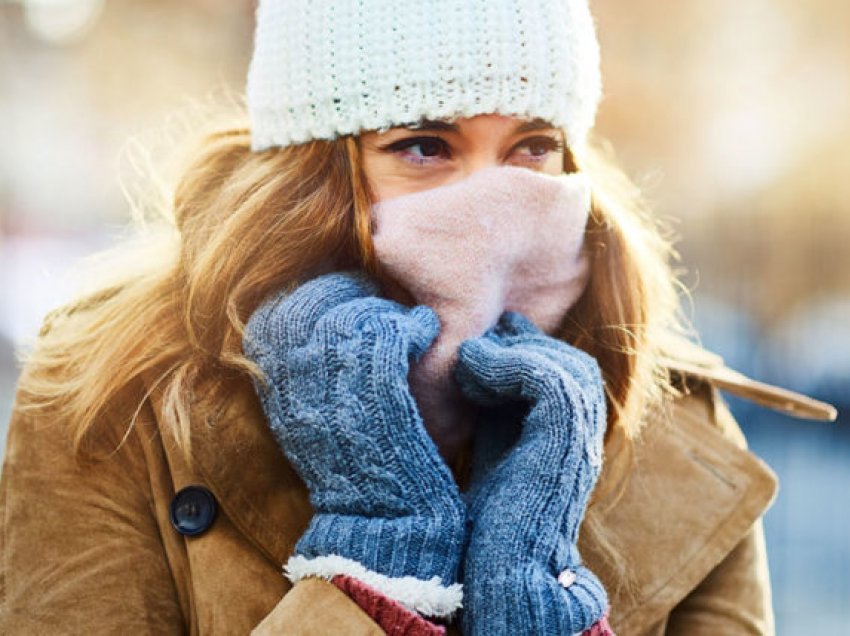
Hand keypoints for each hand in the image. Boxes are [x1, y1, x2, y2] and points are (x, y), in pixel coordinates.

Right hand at [243, 272, 465, 616]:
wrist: (380, 524)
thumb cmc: (357, 469)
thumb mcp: (312, 419)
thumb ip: (304, 370)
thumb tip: (321, 320)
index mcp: (274, 387)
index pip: (279, 310)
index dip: (314, 293)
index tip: (345, 294)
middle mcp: (294, 382)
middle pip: (313, 302)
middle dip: (349, 291)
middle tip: (378, 298)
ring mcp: (333, 386)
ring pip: (354, 313)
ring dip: (385, 309)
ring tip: (406, 323)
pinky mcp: (377, 392)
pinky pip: (390, 331)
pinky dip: (412, 324)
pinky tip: (423, 331)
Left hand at [454, 311, 608, 633]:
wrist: (505, 567)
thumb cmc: (492, 518)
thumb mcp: (495, 447)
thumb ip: (497, 410)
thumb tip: (477, 365)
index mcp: (572, 435)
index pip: (564, 373)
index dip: (526, 349)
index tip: (487, 339)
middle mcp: (585, 433)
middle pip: (569, 363)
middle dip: (524, 345)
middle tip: (481, 340)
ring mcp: (582, 435)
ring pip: (561, 364)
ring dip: (511, 352)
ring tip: (469, 358)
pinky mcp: (566, 437)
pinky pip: (545, 378)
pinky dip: (505, 364)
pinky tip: (472, 369)